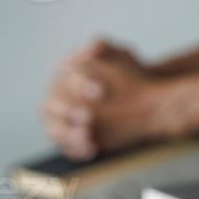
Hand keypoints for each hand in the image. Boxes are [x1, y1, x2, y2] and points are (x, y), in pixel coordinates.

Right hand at [41, 39, 163, 157]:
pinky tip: (91, 150)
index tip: (100, 91)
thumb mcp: (120, 56)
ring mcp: (62, 120)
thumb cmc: (128, 75)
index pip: (65, 78)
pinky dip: (75, 150)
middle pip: (53, 104)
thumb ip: (104, 48)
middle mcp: (58, 96)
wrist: (145, 101)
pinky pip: (66, 147)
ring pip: (54, 128)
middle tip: (88, 115)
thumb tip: (88, 49)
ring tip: (86, 135)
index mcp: (66, 75)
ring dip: (67, 133)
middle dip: (69, 110)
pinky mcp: (71, 138)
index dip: (80, 84)